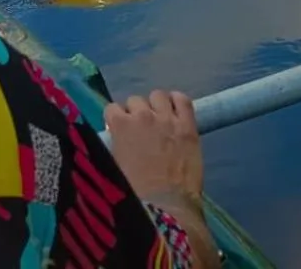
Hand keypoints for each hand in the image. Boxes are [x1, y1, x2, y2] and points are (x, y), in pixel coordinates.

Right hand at [104, 90, 203, 204]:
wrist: (166, 206)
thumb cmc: (134, 191)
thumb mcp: (113, 164)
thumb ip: (113, 144)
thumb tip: (116, 138)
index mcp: (120, 125)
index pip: (112, 108)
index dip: (116, 120)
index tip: (120, 131)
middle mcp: (143, 115)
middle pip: (135, 100)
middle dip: (135, 113)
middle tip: (141, 130)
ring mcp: (167, 119)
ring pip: (158, 95)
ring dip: (155, 106)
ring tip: (159, 120)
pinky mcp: (187, 126)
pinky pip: (182, 100)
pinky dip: (177, 101)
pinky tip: (175, 111)